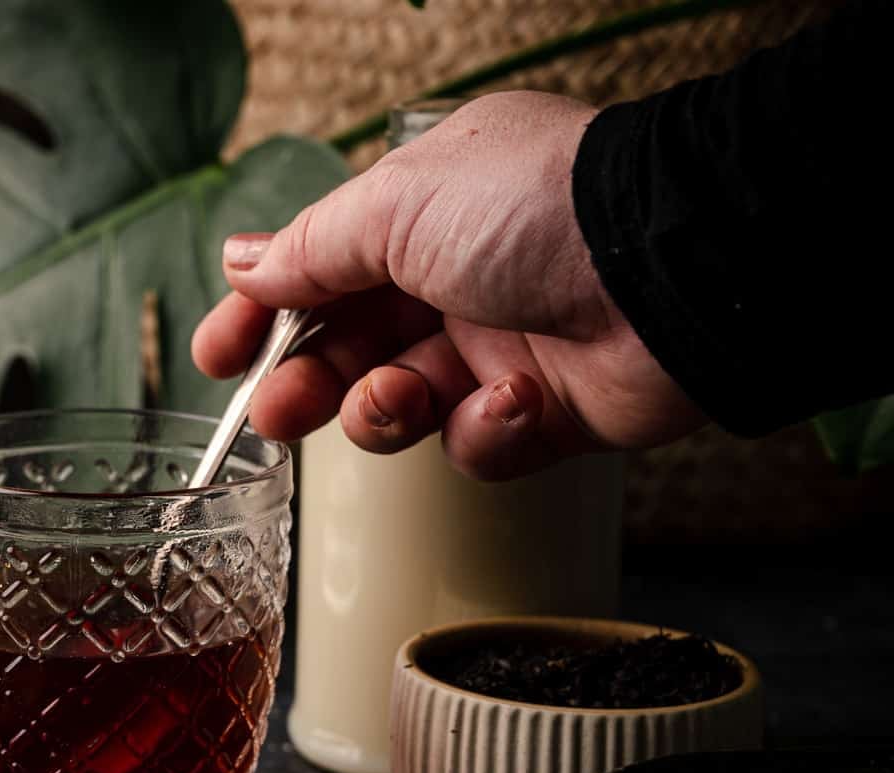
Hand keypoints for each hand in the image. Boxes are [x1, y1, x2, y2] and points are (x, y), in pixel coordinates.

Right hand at [191, 91, 704, 480]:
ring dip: (386, 412)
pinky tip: (512, 398)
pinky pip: (478, 446)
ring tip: (401, 398)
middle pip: (349, 350)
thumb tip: (244, 262)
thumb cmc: (540, 210)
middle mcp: (459, 278)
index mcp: (423, 214)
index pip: (319, 271)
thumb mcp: (396, 205)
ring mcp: (502, 346)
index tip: (218, 359)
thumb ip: (312, 249)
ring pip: (403, 408)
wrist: (675, 269)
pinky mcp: (545, 413)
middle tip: (276, 415)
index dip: (261, 318)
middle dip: (306, 384)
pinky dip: (485, 431)